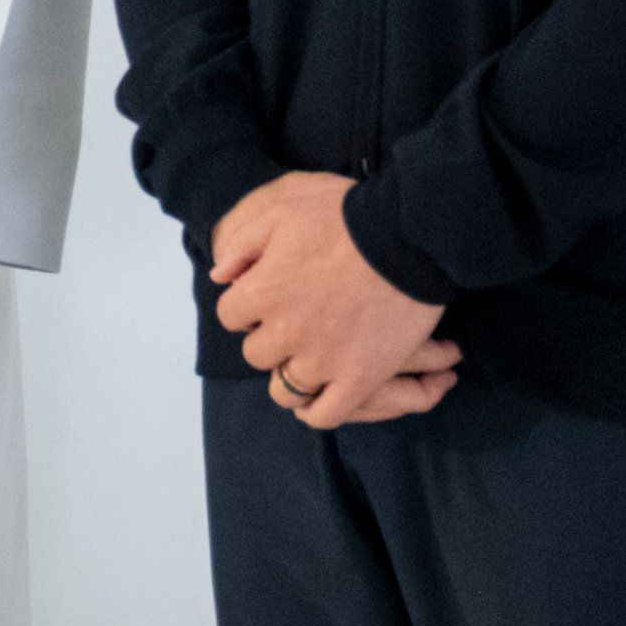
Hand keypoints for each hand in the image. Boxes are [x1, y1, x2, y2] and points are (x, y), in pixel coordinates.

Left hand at [213, 171, 458, 426]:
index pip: (230, 316)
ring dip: (292, 374)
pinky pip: (325, 414)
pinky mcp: (359, 378)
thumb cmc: (343, 217)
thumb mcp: (281, 211)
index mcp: (263, 291)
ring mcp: (323, 360)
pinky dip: (318, 409)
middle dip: (270, 337)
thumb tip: (219, 277)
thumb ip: (242, 244)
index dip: (247, 305)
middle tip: (296, 323)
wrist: (406, 237)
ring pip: (285, 389)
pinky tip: (323, 392)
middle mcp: (286, 331)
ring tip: (310, 357)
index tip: (270, 296)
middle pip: (256, 353)